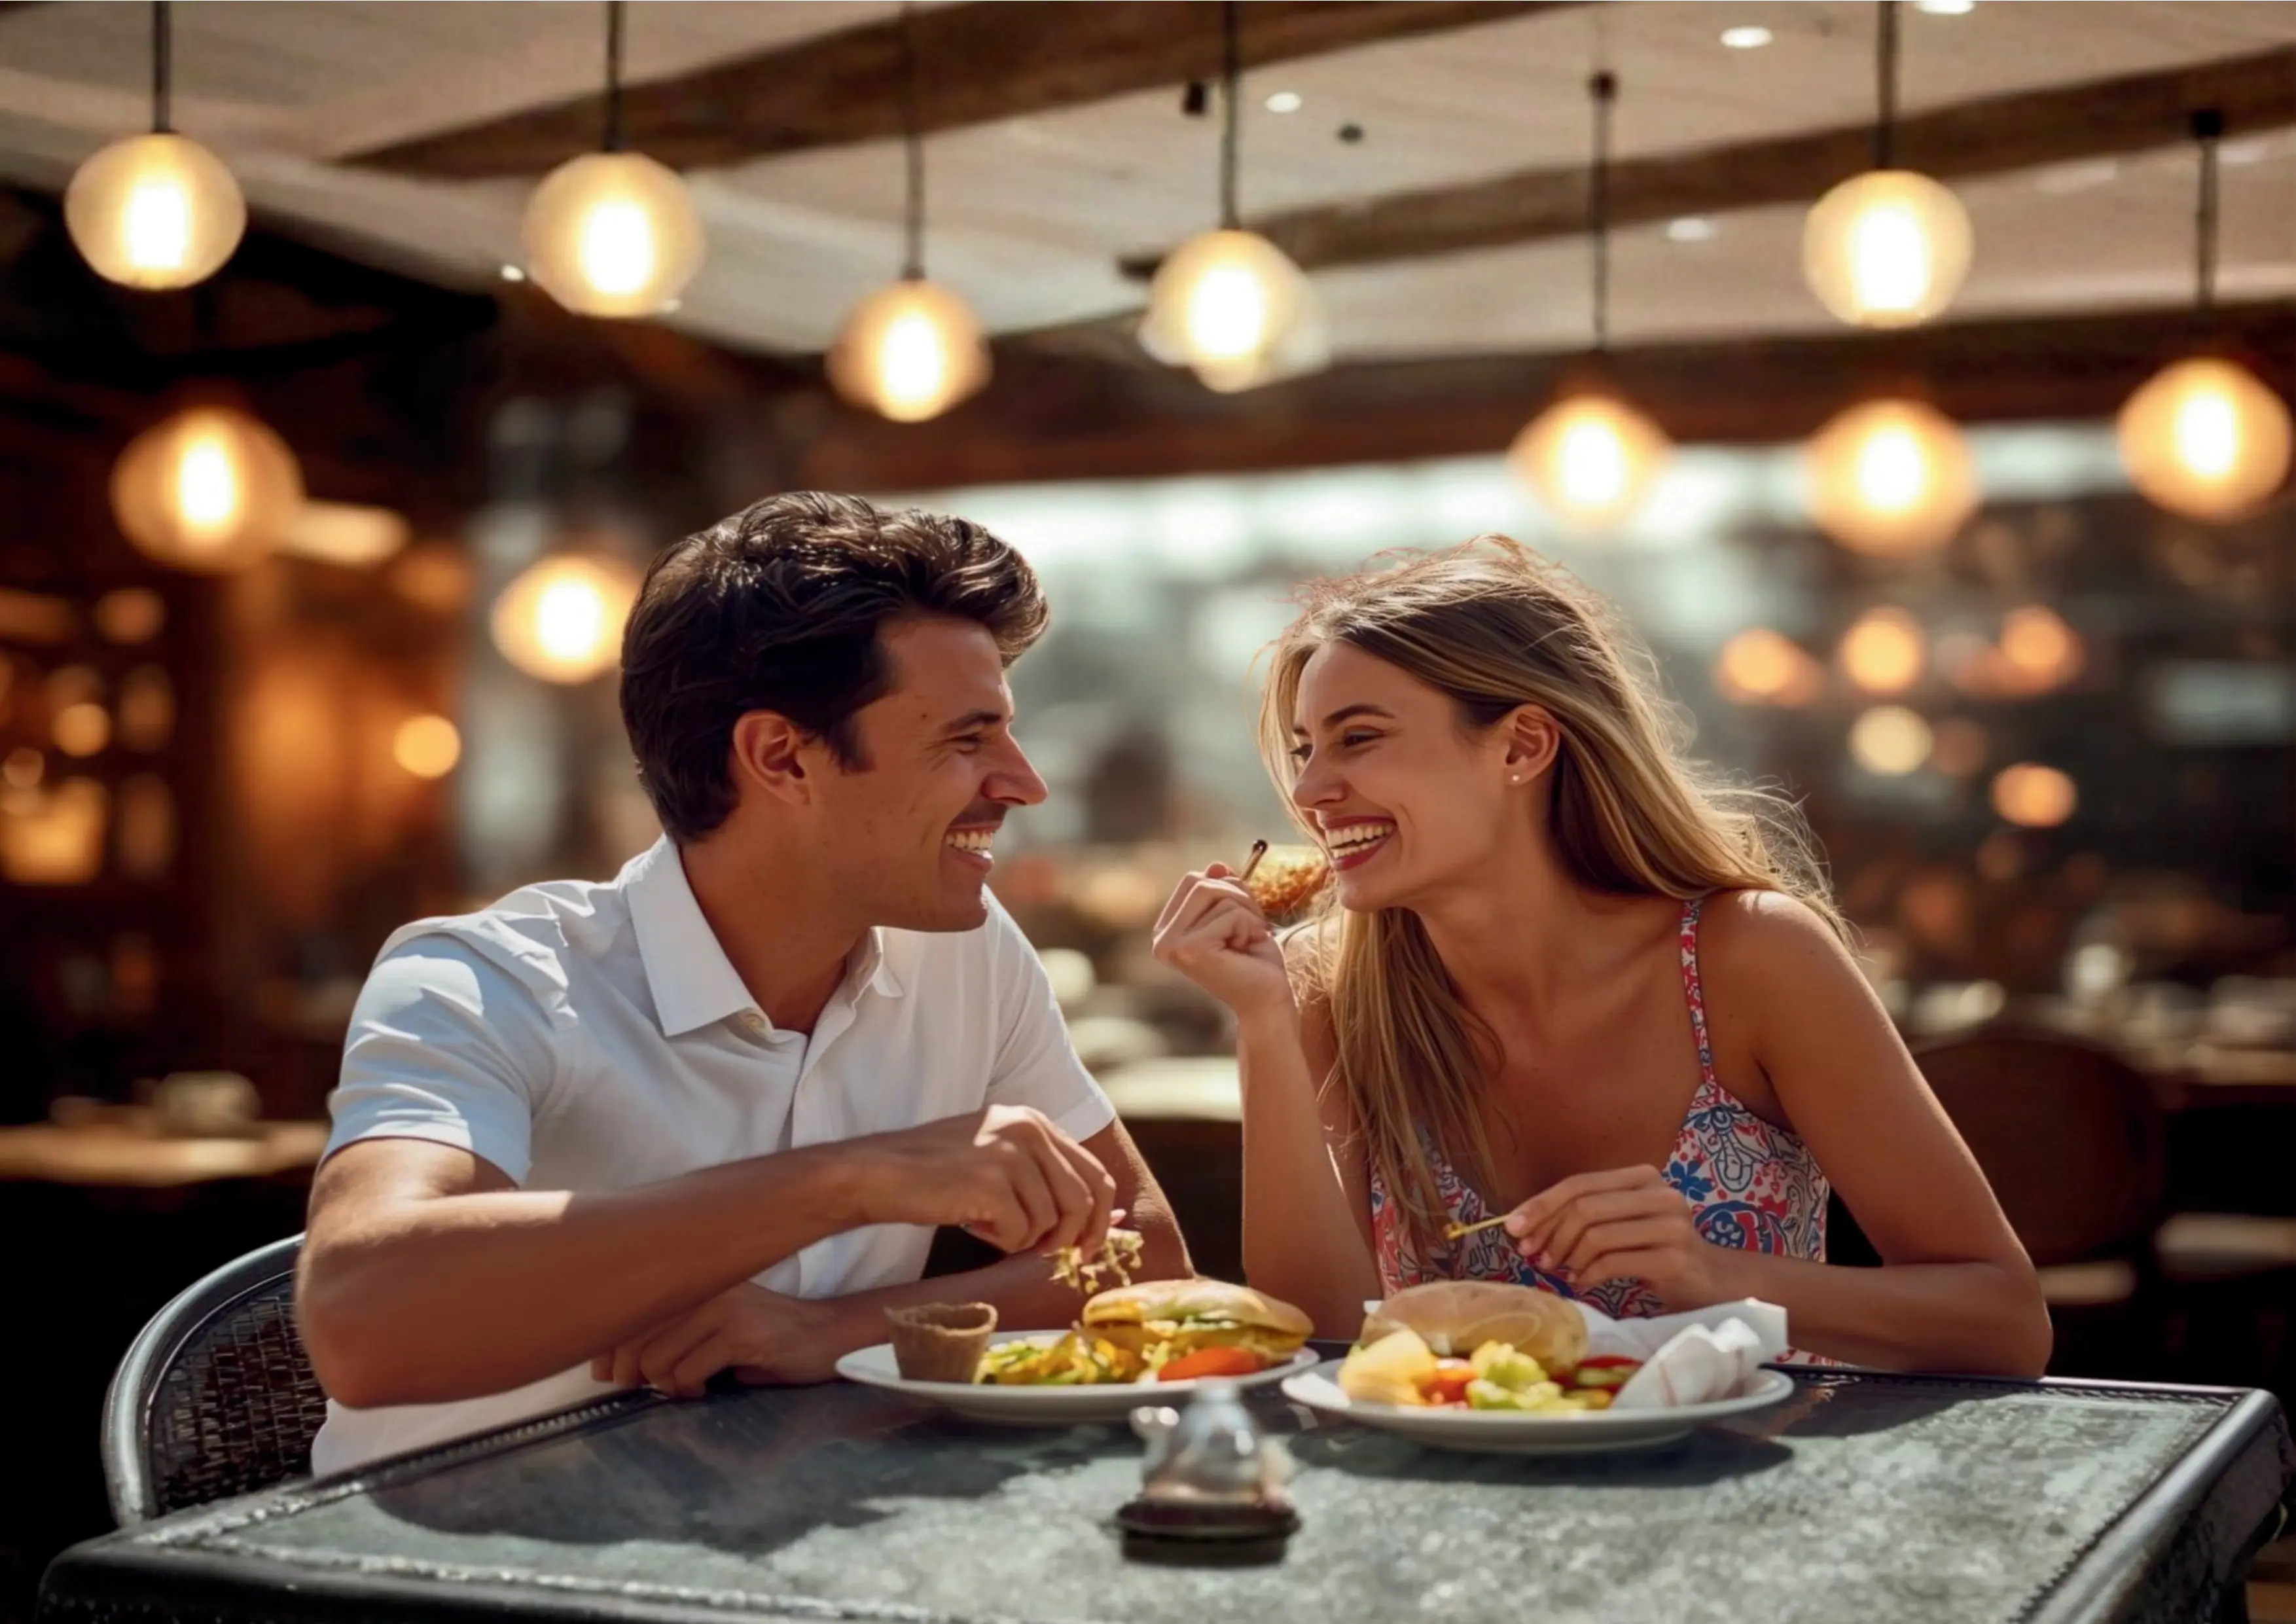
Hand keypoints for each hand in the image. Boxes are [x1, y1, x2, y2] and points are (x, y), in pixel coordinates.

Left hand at [590, 1283, 849, 1398]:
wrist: (827, 1334)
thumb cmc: (766, 1336)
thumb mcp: (713, 1326)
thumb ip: (670, 1334)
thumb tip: (612, 1365)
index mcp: (692, 1281)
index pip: (629, 1311)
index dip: (608, 1349)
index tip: (608, 1374)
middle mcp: (704, 1288)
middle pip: (635, 1337)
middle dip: (630, 1374)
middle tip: (644, 1390)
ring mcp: (724, 1309)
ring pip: (657, 1358)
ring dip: (664, 1384)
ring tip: (684, 1388)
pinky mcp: (743, 1334)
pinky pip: (690, 1371)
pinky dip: (689, 1389)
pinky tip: (705, 1389)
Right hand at [850, 1105, 1114, 1256]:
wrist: (876, 1173)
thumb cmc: (935, 1174)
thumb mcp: (998, 1159)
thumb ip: (1046, 1179)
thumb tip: (1107, 1222)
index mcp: (1034, 1121)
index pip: (1094, 1174)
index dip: (1098, 1218)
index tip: (1087, 1246)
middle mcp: (1029, 1129)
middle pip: (1084, 1200)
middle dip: (1072, 1237)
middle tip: (1046, 1255)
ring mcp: (1010, 1154)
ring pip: (1050, 1222)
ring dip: (1021, 1238)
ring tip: (986, 1224)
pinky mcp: (992, 1183)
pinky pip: (1019, 1234)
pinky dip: (998, 1241)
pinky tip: (969, 1223)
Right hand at [1151, 864, 1293, 1018]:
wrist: (1268, 1002)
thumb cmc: (1255, 960)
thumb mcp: (1239, 913)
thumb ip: (1223, 887)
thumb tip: (1214, 865)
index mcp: (1166, 930)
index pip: (1193, 880)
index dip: (1226, 889)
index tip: (1240, 919)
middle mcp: (1161, 939)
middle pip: (1201, 882)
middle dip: (1237, 897)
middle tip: (1250, 928)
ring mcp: (1172, 946)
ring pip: (1217, 894)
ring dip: (1246, 913)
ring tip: (1248, 940)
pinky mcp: (1192, 950)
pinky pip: (1231, 913)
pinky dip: (1250, 926)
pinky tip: (1248, 950)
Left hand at [1502, 1166, 1727, 1311]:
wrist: (1712, 1281)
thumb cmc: (1656, 1251)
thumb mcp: (1622, 1224)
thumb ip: (1585, 1217)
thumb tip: (1524, 1228)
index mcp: (1643, 1177)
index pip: (1579, 1183)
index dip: (1541, 1205)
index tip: (1513, 1228)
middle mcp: (1660, 1194)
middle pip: (1584, 1206)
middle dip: (1549, 1233)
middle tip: (1533, 1257)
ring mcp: (1670, 1225)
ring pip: (1596, 1235)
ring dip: (1567, 1257)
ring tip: (1557, 1272)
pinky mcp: (1674, 1258)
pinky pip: (1613, 1263)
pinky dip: (1588, 1275)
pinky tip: (1581, 1284)